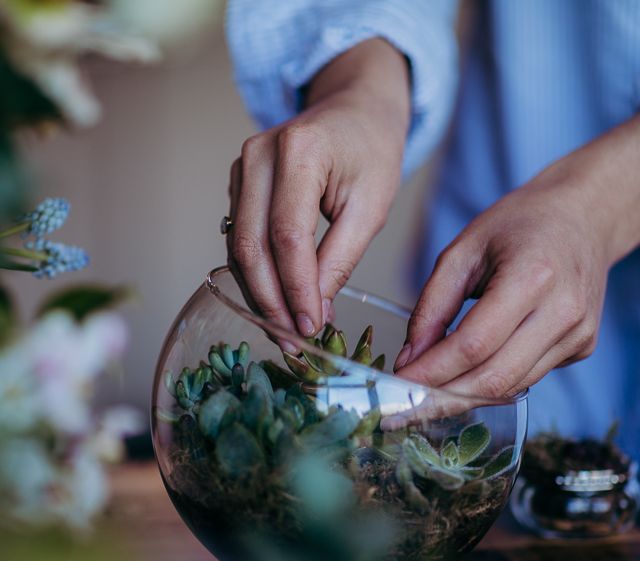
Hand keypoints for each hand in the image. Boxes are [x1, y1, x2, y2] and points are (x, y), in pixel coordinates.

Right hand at [227, 38, 409, 339]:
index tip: (311, 327)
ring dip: (260, 294)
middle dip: (272, 302)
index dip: (296, 289)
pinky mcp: (239, 182)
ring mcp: (242, 167)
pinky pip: (241, 236)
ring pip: (240, 246)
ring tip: (285, 331)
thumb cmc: (372, 152)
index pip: (288, 236)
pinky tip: (276, 300)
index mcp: (299, 152)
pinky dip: (257, 273)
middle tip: (293, 342)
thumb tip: (313, 311)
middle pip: (252, 245)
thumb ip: (339, 259)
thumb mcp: (371, 207)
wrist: (355, 110)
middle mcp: (258, 156)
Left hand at [394, 181, 609, 398]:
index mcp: (532, 276)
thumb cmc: (519, 225)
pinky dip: (491, 383)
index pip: (474, 344)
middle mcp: (563, 311)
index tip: (397, 385)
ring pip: (511, 387)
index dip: (432, 372)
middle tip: (404, 408)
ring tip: (426, 398)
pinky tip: (466, 376)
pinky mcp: (582, 347)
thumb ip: (432, 306)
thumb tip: (409, 360)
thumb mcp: (463, 250)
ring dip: (464, 397)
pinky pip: (527, 377)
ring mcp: (578, 334)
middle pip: (494, 378)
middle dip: (443, 399)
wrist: (583, 217)